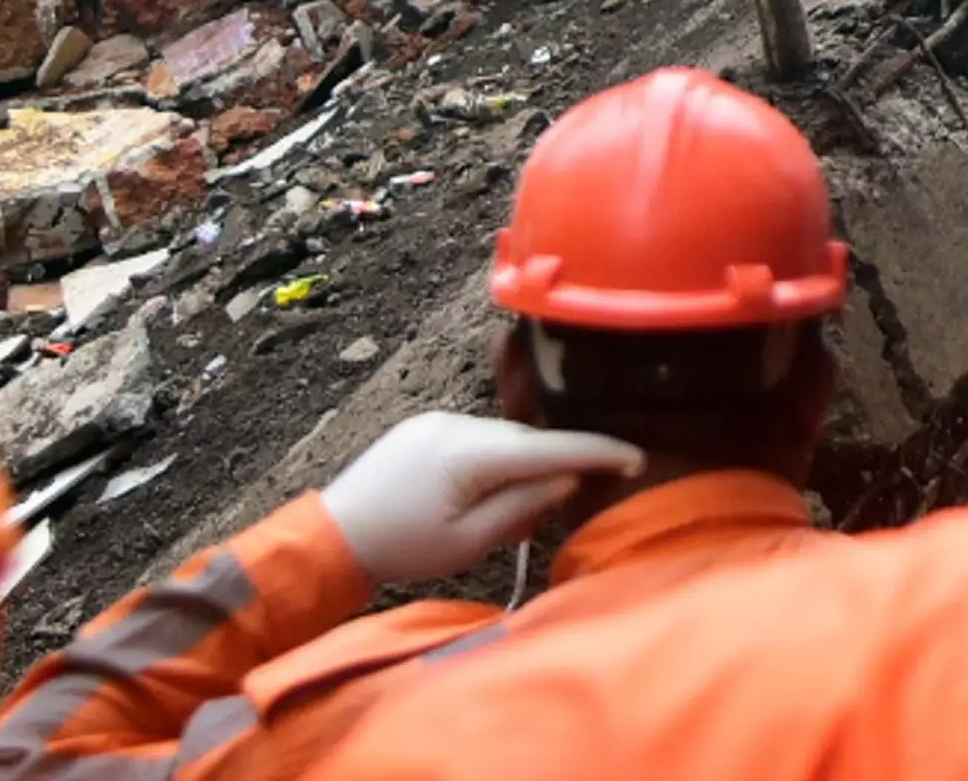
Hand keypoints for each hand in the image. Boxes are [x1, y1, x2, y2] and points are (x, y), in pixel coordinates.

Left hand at [317, 413, 645, 584]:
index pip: (549, 448)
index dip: (595, 451)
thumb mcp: (468, 542)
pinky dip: (490, 462)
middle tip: (564, 505)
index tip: (635, 456)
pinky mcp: (424, 426)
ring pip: (501, 440)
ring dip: (517, 467)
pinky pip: (475, 439)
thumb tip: (565, 481)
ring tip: (508, 513)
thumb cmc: (401, 548)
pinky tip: (477, 495)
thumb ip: (522, 508)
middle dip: (551, 467)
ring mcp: (438, 420)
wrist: (332, 536)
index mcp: (471, 452)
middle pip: (526, 442)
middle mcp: (457, 423)